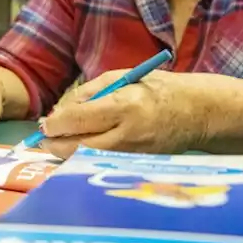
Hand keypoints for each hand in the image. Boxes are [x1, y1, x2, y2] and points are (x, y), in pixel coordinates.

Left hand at [38, 69, 239, 159]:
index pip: (80, 119)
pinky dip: (86, 158)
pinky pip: (103, 164)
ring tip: (57, 143)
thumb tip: (63, 110)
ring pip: (89, 159)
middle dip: (56, 144)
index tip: (46, 124)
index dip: (56, 124)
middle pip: (79, 146)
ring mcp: (134, 154)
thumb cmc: (158, 88)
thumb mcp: (124, 77)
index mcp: (125, 106)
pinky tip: (79, 149)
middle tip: (44, 139)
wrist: (198, 112)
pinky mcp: (138, 165)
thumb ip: (91, 92)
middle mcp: (128, 134)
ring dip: (68, 153)